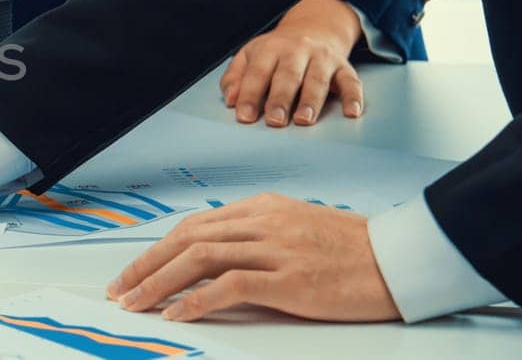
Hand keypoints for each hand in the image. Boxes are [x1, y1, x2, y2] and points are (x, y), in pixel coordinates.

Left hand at [105, 193, 397, 321]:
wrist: (401, 260)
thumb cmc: (354, 251)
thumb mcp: (299, 229)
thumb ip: (258, 237)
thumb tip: (214, 258)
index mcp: (263, 209)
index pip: (195, 226)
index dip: (158, 250)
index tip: (135, 272)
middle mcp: (263, 223)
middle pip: (187, 239)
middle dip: (145, 265)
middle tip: (120, 289)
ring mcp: (276, 249)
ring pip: (199, 258)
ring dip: (158, 283)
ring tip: (135, 303)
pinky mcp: (289, 278)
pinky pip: (228, 285)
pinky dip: (194, 299)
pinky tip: (176, 313)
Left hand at [221, 0, 363, 126]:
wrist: (315, 28)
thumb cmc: (277, 50)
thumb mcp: (250, 55)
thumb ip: (236, 77)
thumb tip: (230, 100)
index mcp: (270, 48)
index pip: (258, 72)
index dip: (250, 94)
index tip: (244, 116)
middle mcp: (297, 50)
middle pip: (288, 76)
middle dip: (280, 99)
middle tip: (274, 121)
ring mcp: (322, 57)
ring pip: (317, 79)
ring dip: (311, 100)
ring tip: (303, 120)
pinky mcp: (343, 66)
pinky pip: (351, 81)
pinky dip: (353, 97)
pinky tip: (351, 112)